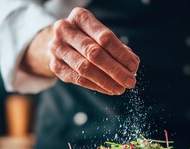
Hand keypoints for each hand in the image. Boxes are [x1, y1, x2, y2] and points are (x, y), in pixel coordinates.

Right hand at [24, 7, 138, 94]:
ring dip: (106, 81)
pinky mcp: (55, 65)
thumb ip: (118, 48)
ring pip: (85, 68)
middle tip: (130, 81)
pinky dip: (97, 86)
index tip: (134, 66)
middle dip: (115, 70)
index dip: (121, 53)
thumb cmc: (88, 38)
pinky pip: (78, 79)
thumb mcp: (101, 36)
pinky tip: (109, 90)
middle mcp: (65, 30)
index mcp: (80, 17)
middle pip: (94, 53)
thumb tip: (133, 64)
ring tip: (121, 88)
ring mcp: (57, 48)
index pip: (104, 37)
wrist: (60, 44)